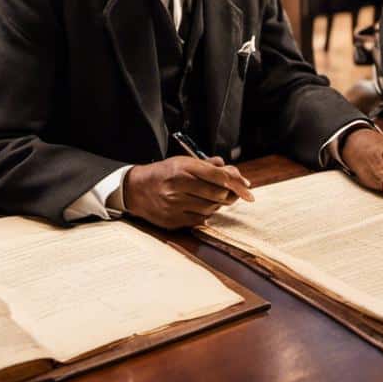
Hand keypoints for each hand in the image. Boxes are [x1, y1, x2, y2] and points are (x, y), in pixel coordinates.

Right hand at [123, 156, 254, 228]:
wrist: (135, 189)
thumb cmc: (164, 173)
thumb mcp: (183, 161)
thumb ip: (208, 165)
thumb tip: (232, 172)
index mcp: (182, 168)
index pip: (218, 176)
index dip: (236, 182)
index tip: (247, 186)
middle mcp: (178, 186)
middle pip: (217, 194)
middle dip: (231, 194)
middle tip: (236, 194)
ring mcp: (174, 205)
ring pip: (211, 208)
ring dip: (220, 204)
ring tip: (218, 198)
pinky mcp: (172, 220)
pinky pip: (200, 219)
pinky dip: (207, 214)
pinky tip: (204, 207)